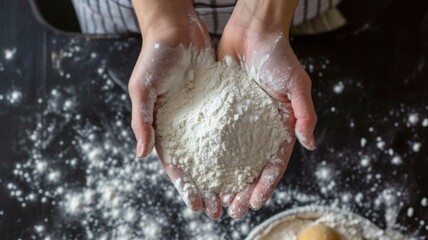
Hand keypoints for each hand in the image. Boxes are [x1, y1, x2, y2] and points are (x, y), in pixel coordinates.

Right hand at [129, 0, 222, 218]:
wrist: (175, 28)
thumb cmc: (154, 56)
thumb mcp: (142, 89)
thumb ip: (142, 121)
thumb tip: (141, 155)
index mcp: (162, 127)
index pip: (175, 165)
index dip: (186, 187)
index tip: (198, 206)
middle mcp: (183, 125)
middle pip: (198, 164)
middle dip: (209, 187)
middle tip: (221, 209)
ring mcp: (202, 115)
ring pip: (216, 150)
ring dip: (225, 173)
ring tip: (237, 193)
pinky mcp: (218, 102)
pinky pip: (229, 127)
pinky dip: (237, 145)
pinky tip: (249, 161)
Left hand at [217, 0, 316, 218]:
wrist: (253, 32)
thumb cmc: (279, 56)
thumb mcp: (297, 84)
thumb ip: (304, 113)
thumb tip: (310, 144)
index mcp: (281, 126)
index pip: (274, 163)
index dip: (265, 184)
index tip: (254, 203)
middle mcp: (260, 128)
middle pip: (251, 167)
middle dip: (243, 190)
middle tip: (232, 210)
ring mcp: (240, 122)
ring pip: (232, 158)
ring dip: (225, 180)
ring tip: (216, 199)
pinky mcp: (223, 112)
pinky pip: (215, 137)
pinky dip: (209, 156)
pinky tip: (200, 171)